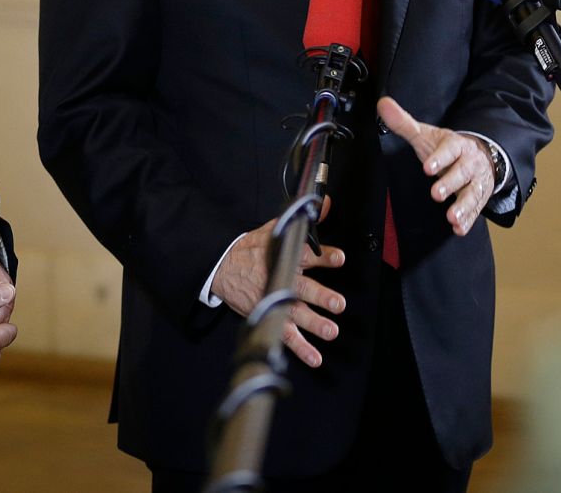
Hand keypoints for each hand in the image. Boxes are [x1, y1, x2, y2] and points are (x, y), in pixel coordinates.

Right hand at [210, 198, 345, 369]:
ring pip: (296, 315)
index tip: (339, 258)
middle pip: (302, 289)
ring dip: (314, 324)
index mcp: (284, 256)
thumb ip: (303, 220)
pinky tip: (315, 358)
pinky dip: (300, 349)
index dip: (323, 255)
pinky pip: (286, 336)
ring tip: (330, 331)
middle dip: (320, 296)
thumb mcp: (274, 229)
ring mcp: (275, 301)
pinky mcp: (269, 317)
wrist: (221, 268)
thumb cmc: (251, 249)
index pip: (306, 254)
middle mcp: (281, 280)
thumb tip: (327, 202)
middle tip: (338, 304)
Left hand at [379, 96, 496, 236]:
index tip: (428, 167)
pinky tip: (459, 228)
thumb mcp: (426, 134)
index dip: (440, 158)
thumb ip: (404, 123)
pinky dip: (468, 220)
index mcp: (456, 145)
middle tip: (436, 193)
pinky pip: (475, 210)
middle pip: (462, 172)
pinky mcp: (478, 198)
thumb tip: (383, 105)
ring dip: (463, 206)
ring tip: (451, 216)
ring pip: (472, 193)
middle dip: (450, 183)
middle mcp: (469, 163)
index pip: (450, 149)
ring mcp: (475, 181)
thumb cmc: (447, 148)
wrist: (480, 156)